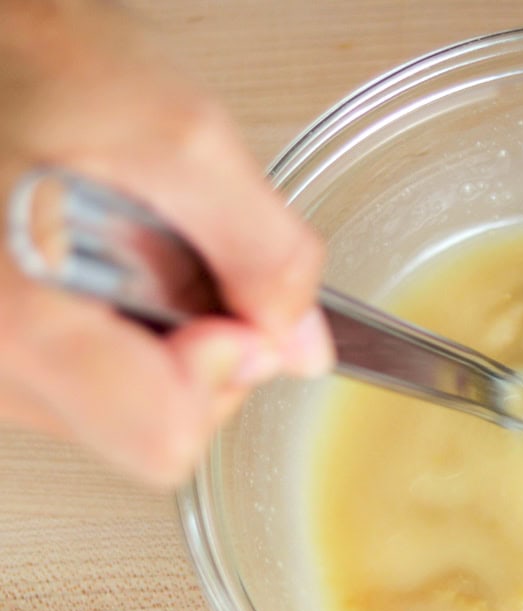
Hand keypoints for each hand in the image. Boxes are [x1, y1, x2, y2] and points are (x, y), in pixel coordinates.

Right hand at [0, 1, 332, 485]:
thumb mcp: (181, 137)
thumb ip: (262, 250)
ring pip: (123, 406)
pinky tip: (105, 257)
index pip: (162, 442)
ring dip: (162, 335)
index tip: (226, 307)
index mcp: (26, 322)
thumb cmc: (27, 61)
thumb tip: (301, 344)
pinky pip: (88, 378)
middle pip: (151, 428)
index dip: (222, 378)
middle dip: (200, 350)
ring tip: (129, 242)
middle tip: (181, 256)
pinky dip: (123, 326)